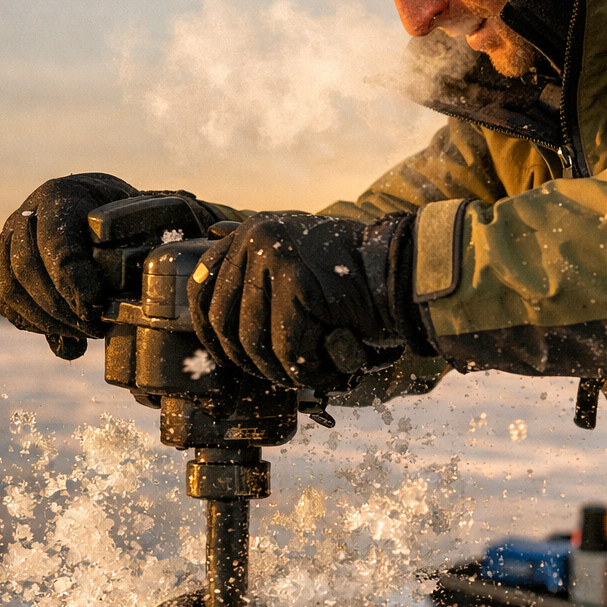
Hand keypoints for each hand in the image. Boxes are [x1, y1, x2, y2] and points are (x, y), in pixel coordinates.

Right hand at [0, 175, 219, 358]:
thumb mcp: (149, 214)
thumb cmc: (134, 216)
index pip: (58, 244)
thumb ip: (165, 228)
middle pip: (28, 269)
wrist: (102, 214)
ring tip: (84, 335)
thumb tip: (213, 231)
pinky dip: (32, 323)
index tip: (95, 310)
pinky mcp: (2, 263)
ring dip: (47, 319)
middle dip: (61, 307)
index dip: (73, 281)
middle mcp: (28, 212)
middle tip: (95, 329)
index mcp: (63, 195)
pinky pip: (6, 299)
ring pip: (12, 287)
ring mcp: (8, 237)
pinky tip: (63, 335)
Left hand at [186, 212, 429, 388]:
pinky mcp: (298, 286)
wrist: (404, 271)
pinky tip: (328, 370)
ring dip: (280, 370)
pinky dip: (307, 372)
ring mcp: (274, 259)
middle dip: (247, 359)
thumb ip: (261, 278)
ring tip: (307, 373)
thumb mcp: (298, 260)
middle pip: (223, 320)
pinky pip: (288, 350)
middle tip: (277, 373)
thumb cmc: (355, 276)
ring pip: (254, 341)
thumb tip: (219, 320)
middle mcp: (256, 238)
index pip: (203, 288)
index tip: (226, 356)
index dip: (209, 332)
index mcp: (250, 232)